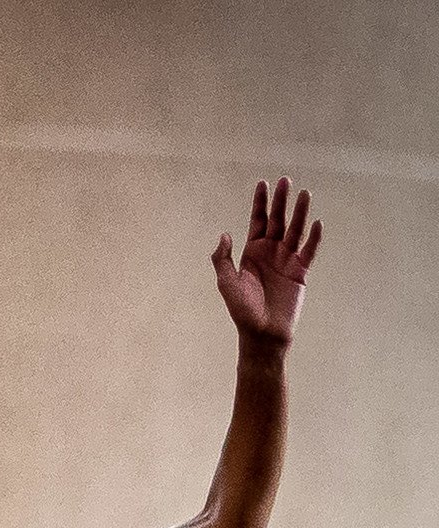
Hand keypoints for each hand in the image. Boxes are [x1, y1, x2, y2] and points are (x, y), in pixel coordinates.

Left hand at [212, 178, 321, 347]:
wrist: (262, 335)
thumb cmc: (242, 312)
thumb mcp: (227, 284)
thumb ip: (222, 260)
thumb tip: (225, 235)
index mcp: (252, 252)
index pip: (258, 221)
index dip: (260, 203)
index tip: (263, 183)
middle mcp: (271, 252)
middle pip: (278, 220)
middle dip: (281, 201)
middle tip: (285, 181)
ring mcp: (287, 261)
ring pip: (295, 230)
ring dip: (299, 213)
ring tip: (304, 194)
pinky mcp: (300, 272)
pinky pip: (309, 251)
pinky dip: (314, 238)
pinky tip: (316, 223)